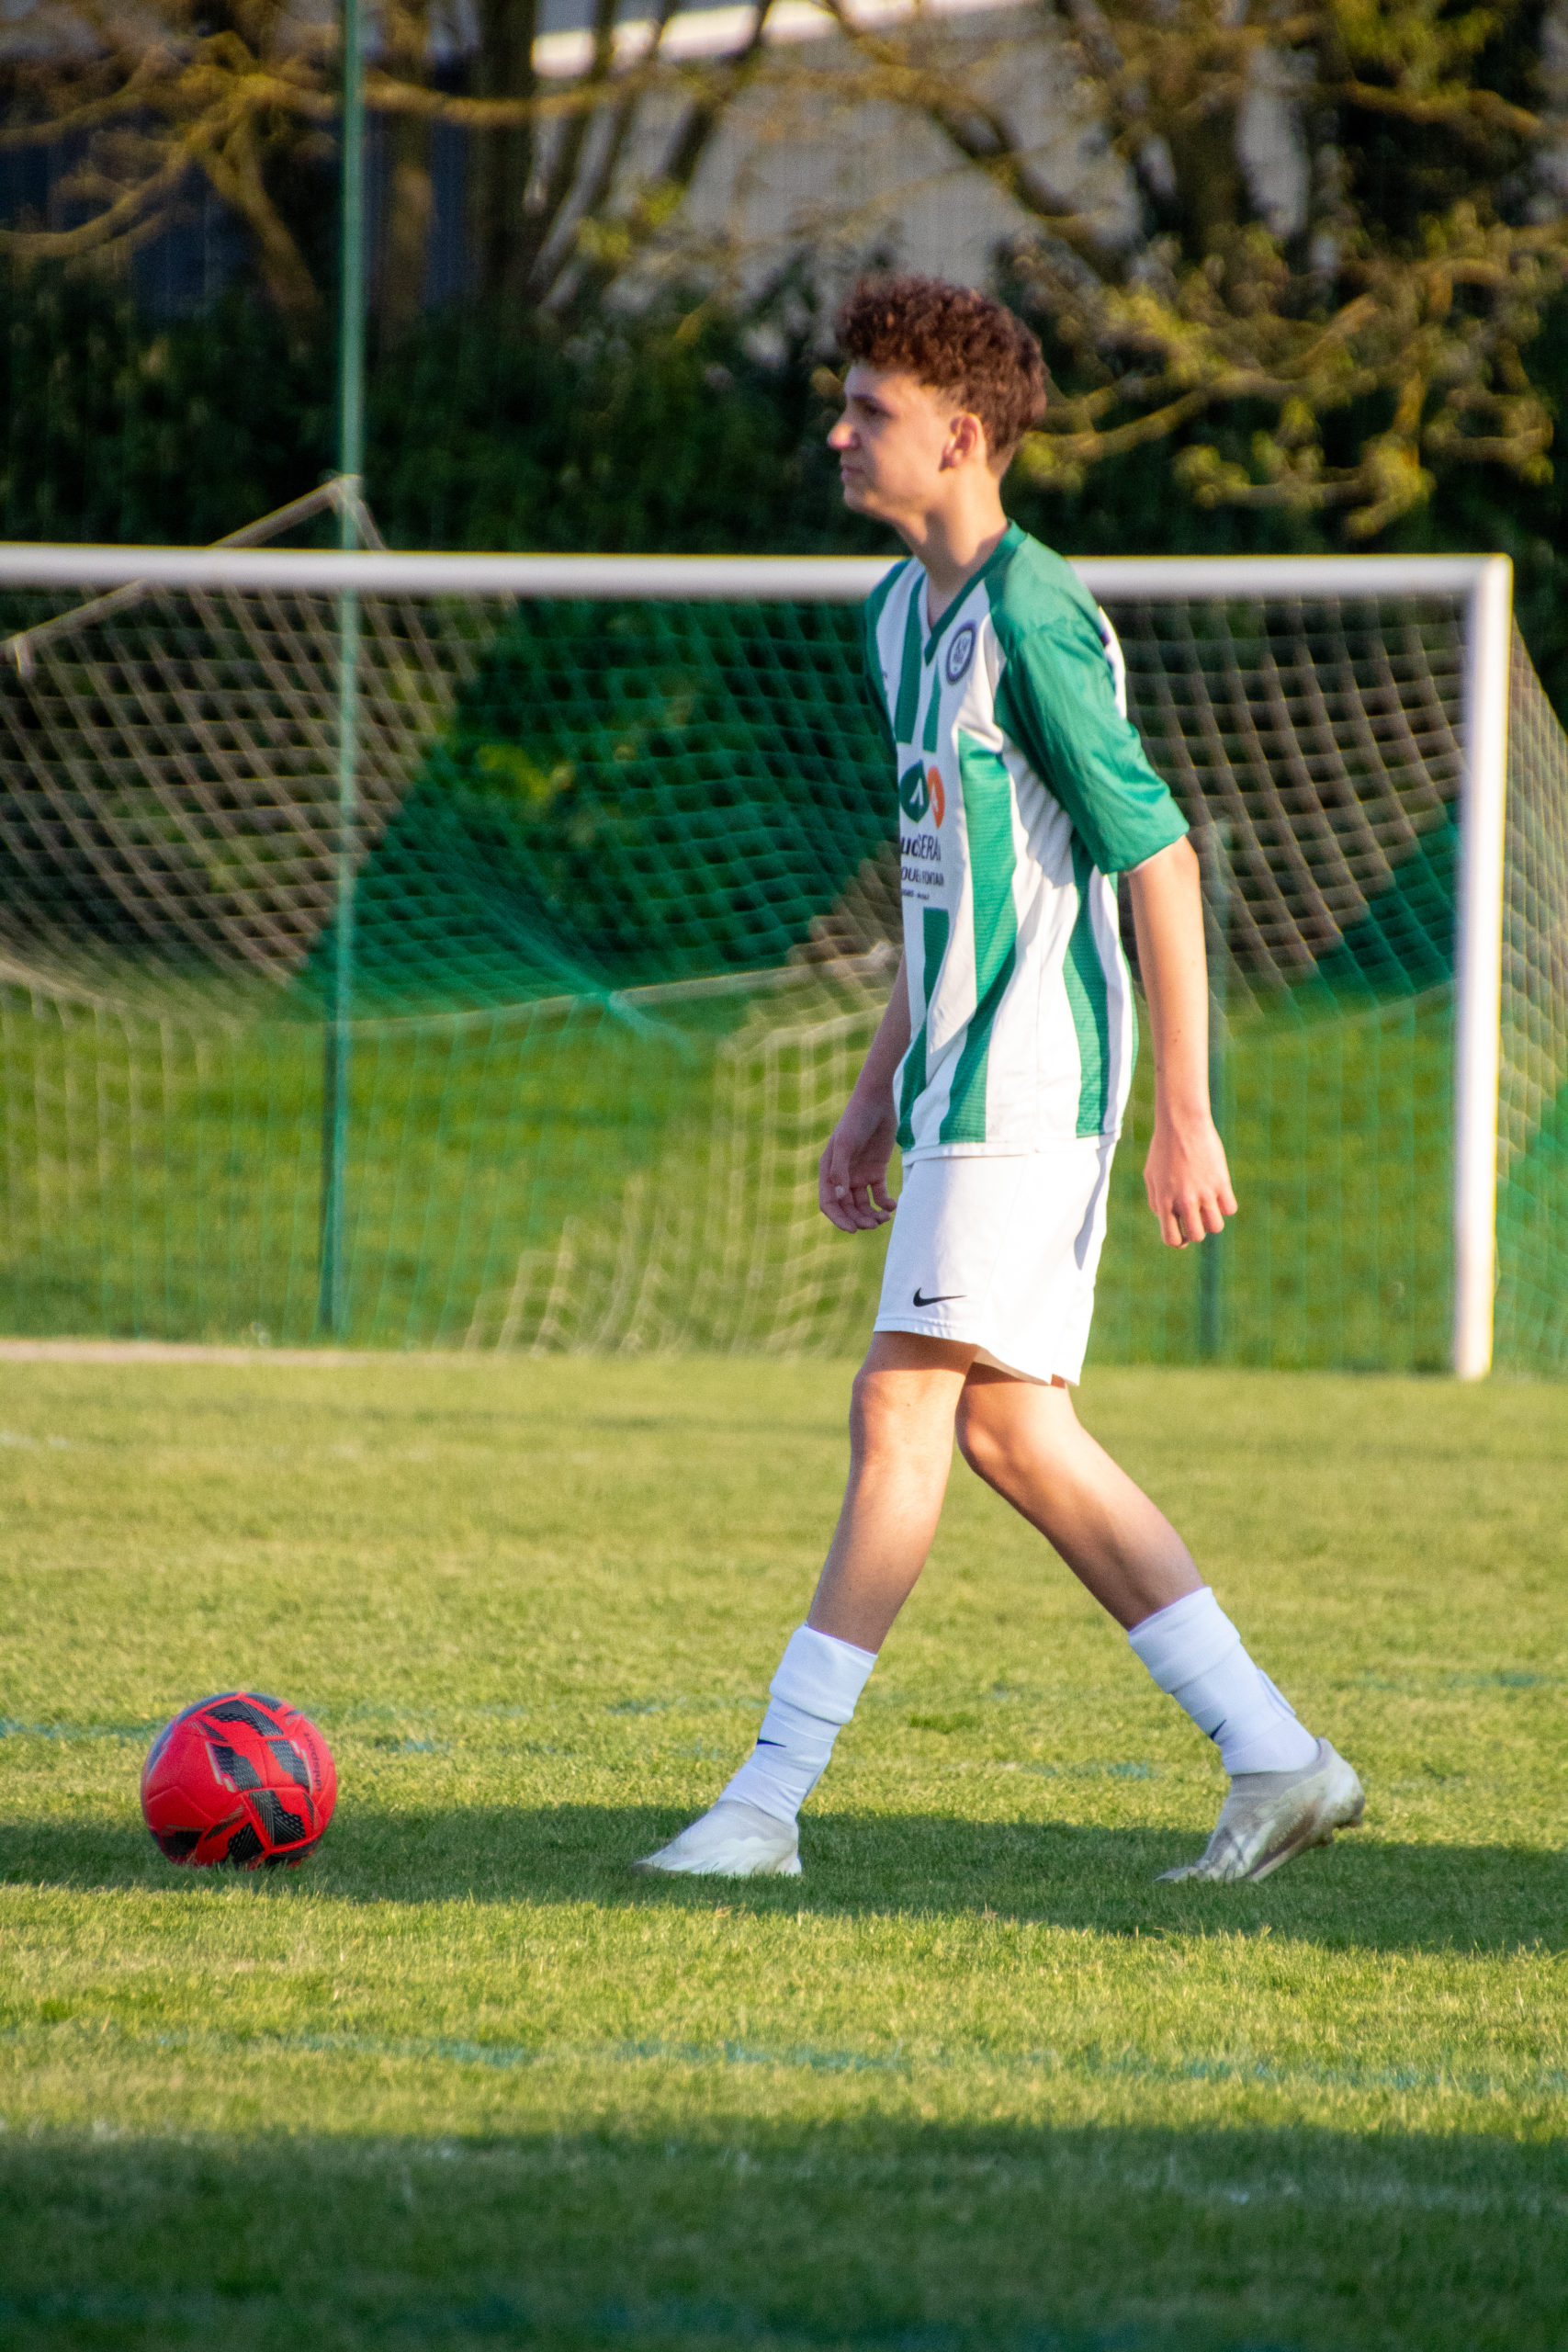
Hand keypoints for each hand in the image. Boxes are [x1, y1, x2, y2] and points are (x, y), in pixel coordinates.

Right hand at [819, 1091, 897, 1231]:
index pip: (829, 1203)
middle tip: (874, 1224)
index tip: (853, 1229)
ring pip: (863, 1204)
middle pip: (848, 1208)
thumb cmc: (855, 1120)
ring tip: (885, 1218)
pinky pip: (879, 1194)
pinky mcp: (876, 1170)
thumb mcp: (845, 1144)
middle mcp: (842, 1176)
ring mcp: (860, 1174)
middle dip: (859, 1219)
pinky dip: (885, 1203)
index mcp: (829, 1171)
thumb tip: (840, 1197)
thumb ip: (840, 1170)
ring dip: (872, 1215)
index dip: (839, 1219)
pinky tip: (892, 1205)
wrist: (876, 1101)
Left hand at [1144, 1111, 1236, 1247]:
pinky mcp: (1221, 1182)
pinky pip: (1230, 1209)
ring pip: (1216, 1227)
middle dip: (1196, 1230)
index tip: (1183, 1232)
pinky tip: (1219, 1193)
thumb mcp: (1151, 1176)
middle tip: (1196, 1215)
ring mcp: (1204, 1193)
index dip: (1178, 1240)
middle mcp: (1184, 1201)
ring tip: (1208, 1205)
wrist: (1182, 1123)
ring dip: (1212, 1220)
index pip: (1171, 1239)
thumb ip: (1156, 1201)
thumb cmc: (1163, 1148)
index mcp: (1163, 1201)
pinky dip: (1225, 1205)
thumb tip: (1166, 1220)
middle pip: (1196, 1236)